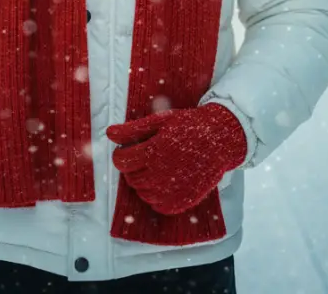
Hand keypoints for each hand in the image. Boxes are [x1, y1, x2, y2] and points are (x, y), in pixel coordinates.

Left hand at [106, 102, 247, 216]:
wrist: (218, 139)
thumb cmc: (187, 125)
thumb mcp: (159, 121)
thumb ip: (132, 129)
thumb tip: (108, 133)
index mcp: (153, 152)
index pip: (122, 162)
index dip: (120, 155)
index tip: (127, 150)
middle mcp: (161, 175)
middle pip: (131, 179)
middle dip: (133, 168)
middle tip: (145, 156)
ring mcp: (172, 191)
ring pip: (143, 193)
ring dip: (144, 182)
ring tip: (156, 167)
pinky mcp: (182, 202)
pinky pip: (158, 206)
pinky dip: (156, 196)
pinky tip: (164, 180)